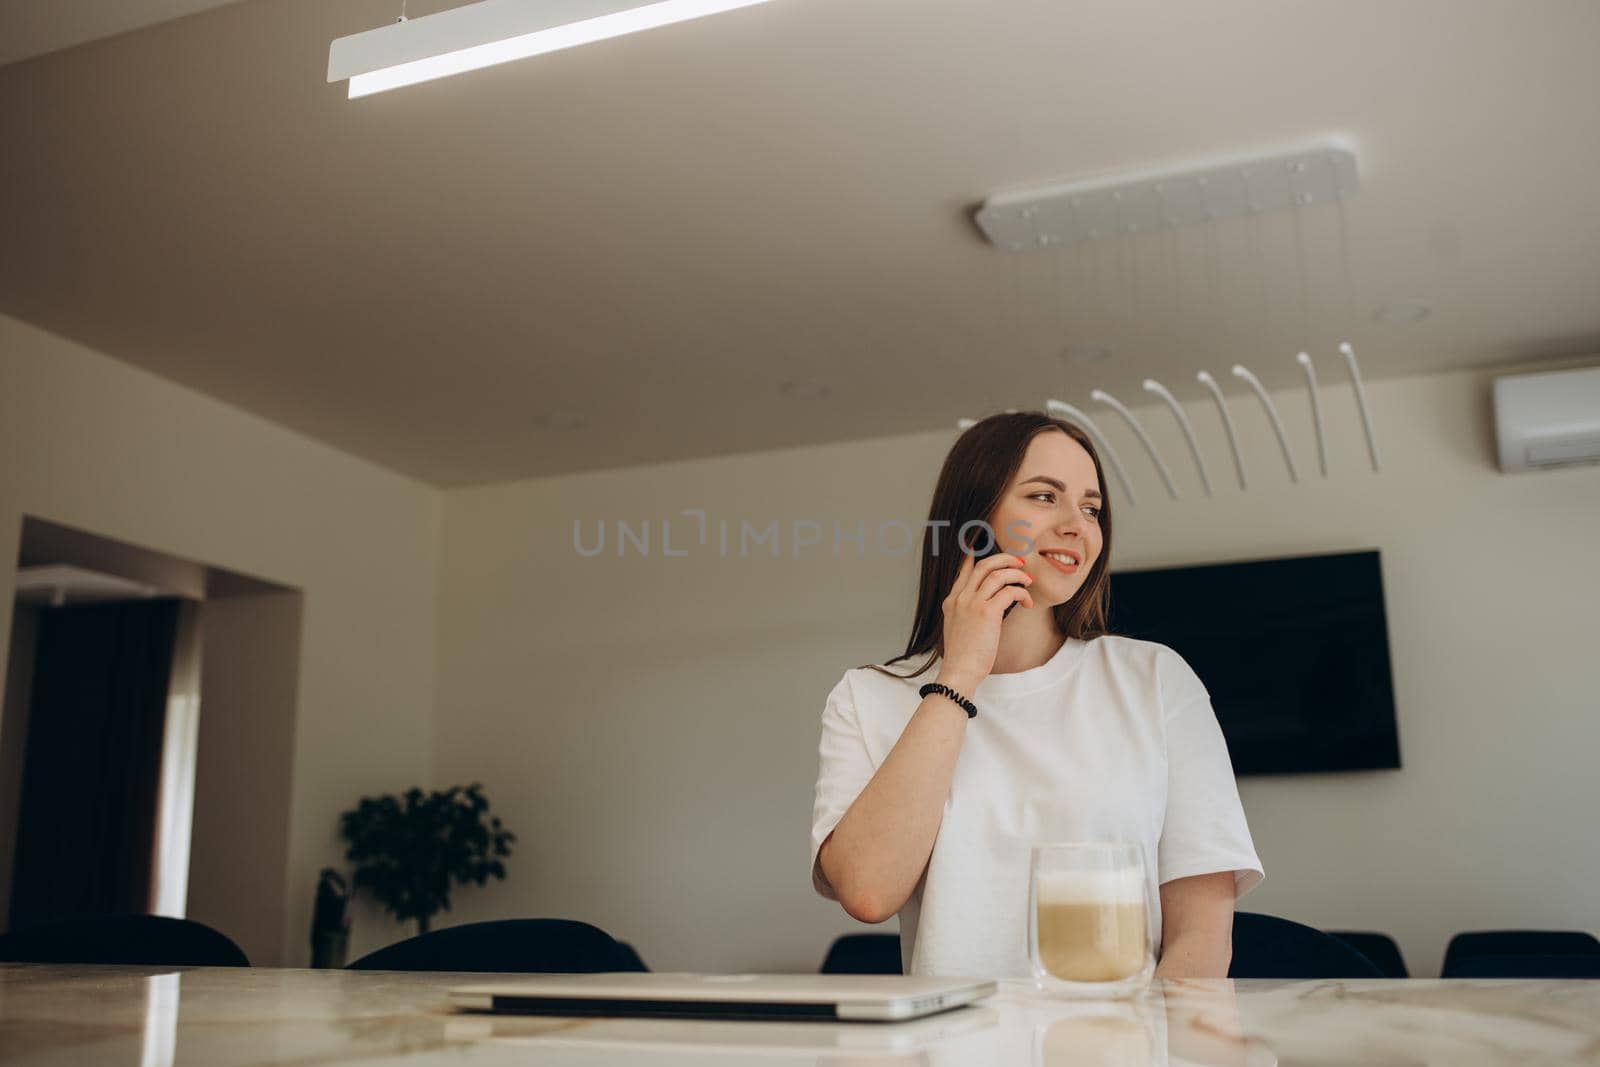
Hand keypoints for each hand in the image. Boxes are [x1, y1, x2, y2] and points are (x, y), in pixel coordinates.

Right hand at [937, 549, 1032, 688]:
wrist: (959, 671)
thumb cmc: (963, 656)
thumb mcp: (958, 628)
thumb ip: (967, 612)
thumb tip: (987, 606)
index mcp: (952, 600)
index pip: (965, 569)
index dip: (978, 556)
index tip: (988, 547)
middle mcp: (961, 598)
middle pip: (985, 565)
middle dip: (1005, 559)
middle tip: (1020, 563)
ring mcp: (972, 603)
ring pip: (999, 574)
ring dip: (1018, 575)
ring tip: (1028, 582)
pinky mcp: (987, 612)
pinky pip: (1010, 591)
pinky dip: (1022, 593)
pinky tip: (1027, 603)